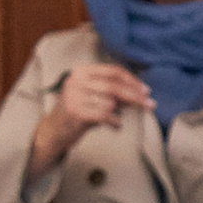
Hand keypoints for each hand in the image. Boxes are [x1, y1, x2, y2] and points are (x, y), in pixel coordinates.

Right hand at [28, 63, 152, 178]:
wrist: (53, 131)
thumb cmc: (78, 112)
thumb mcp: (93, 95)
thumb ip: (112, 91)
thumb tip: (140, 91)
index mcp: (80, 71)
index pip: (113, 71)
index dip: (132, 81)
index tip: (146, 91)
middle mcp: (75, 81)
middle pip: (113, 86)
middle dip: (135, 96)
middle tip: (150, 104)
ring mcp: (73, 96)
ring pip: (109, 102)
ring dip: (119, 111)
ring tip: (116, 118)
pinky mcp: (75, 112)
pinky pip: (104, 115)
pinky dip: (114, 121)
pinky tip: (116, 125)